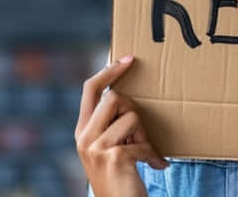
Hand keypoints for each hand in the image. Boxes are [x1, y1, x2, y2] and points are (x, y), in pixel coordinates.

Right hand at [75, 54, 168, 196]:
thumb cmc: (118, 178)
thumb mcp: (107, 148)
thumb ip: (110, 125)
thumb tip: (125, 96)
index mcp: (82, 130)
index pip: (90, 89)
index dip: (109, 70)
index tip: (128, 58)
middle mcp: (84, 137)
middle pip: (114, 97)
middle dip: (134, 112)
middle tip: (139, 136)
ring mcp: (96, 148)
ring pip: (131, 118)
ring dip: (144, 137)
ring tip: (145, 155)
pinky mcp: (113, 158)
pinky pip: (142, 143)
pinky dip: (153, 156)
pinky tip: (156, 167)